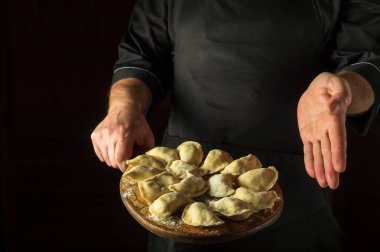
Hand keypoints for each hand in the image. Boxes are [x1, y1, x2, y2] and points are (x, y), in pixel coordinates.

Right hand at [91, 105, 154, 170]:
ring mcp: (101, 135)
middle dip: (120, 163)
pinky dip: (106, 155)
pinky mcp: (95, 135)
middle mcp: (110, 134)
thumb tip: (143, 163)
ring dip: (113, 159)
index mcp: (124, 134)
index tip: (128, 166)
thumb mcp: (147, 134)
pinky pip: (100, 154)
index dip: (124, 166)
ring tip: (120, 150)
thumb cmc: (136, 123)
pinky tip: (113, 147)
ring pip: (106, 159)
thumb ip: (147, 150)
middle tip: (126, 158)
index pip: (120, 158)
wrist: (123, 108)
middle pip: (112, 161)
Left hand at [297, 72, 351, 188]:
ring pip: (320, 154)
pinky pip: (308, 149)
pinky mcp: (307, 133)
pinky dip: (310, 161)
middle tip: (332, 184)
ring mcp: (317, 133)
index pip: (337, 138)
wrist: (318, 88)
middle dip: (330, 168)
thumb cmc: (328, 85)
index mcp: (334, 118)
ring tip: (325, 184)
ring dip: (322, 169)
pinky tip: (312, 174)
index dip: (338, 153)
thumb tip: (332, 108)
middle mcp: (327, 129)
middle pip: (330, 151)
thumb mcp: (334, 82)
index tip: (340, 167)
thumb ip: (337, 94)